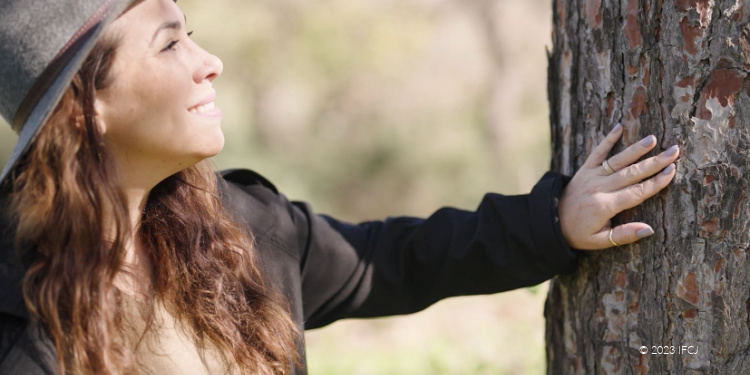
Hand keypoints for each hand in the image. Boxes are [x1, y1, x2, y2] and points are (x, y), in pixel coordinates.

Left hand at [558, 124, 678, 249]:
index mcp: (605, 206)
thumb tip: (649, 229)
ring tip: (653, 138)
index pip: (637, 192)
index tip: (673, 171)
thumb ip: (623, 235)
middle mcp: (599, 188)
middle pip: (632, 173)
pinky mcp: (584, 169)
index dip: (656, 182)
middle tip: (674, 151)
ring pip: (617, 160)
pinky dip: (607, 139)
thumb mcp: (599, 241)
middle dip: (654, 162)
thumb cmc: (578, 233)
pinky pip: (597, 152)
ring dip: (636, 149)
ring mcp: (591, 176)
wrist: (551, 221)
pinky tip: (619, 126)